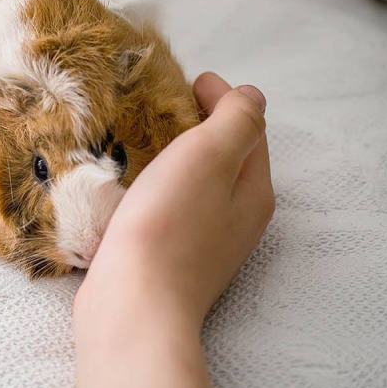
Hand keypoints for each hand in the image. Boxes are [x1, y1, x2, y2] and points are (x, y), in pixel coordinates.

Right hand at [74, 72, 273, 335]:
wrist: (133, 306)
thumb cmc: (169, 225)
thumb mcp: (210, 156)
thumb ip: (237, 119)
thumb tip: (247, 97)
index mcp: (253, 191)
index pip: (249, 129)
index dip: (223, 98)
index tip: (187, 81)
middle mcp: (237, 219)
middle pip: (226, 157)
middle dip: (200, 126)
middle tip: (162, 107)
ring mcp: (204, 244)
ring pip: (197, 184)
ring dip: (177, 157)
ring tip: (142, 139)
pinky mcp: (170, 259)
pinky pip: (172, 208)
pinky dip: (158, 185)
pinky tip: (133, 184)